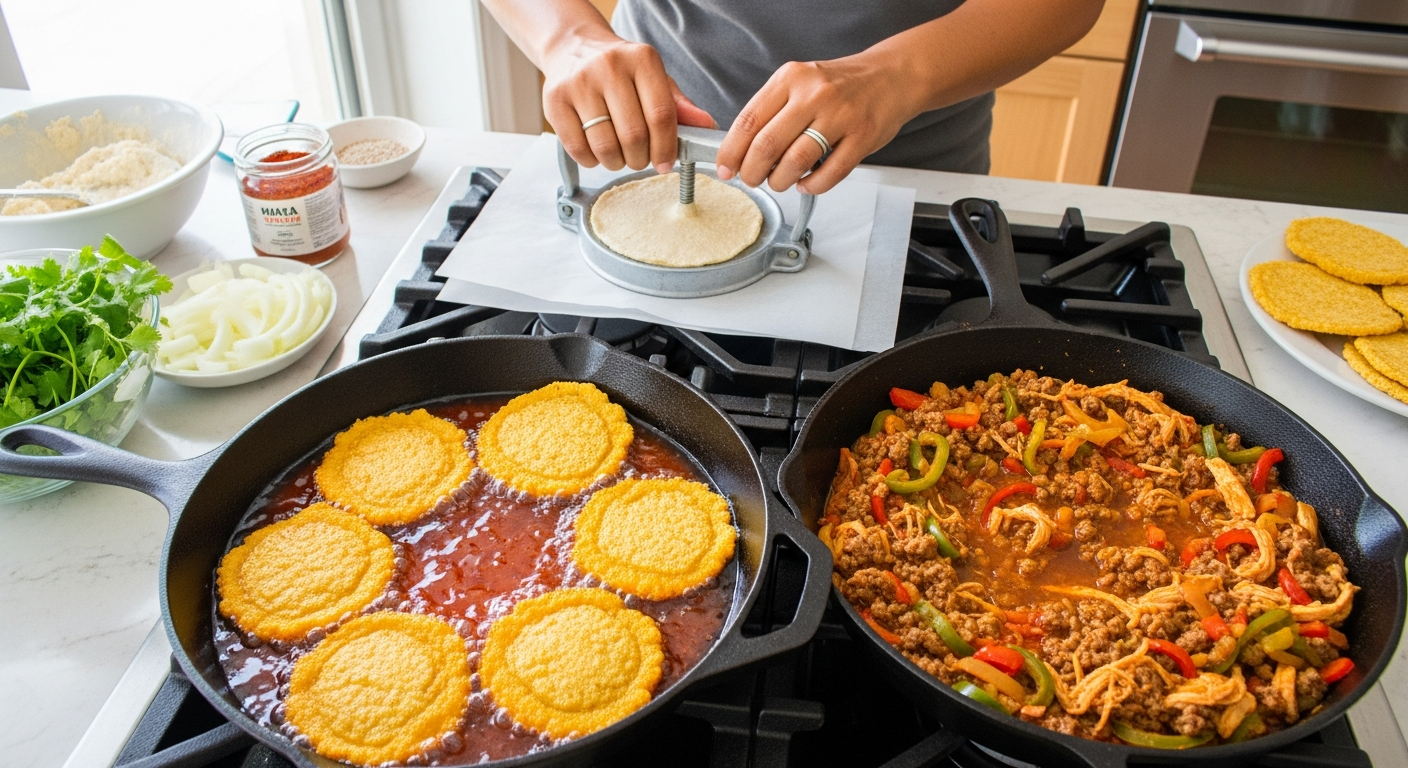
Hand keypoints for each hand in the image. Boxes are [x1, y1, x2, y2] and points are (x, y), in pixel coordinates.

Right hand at [541, 35, 714, 172]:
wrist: (574, 48)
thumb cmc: (619, 70)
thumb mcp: (654, 79)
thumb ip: (678, 106)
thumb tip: (705, 127)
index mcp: (642, 60)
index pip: (661, 116)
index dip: (666, 148)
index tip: (666, 163)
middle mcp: (609, 67)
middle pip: (633, 136)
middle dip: (641, 159)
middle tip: (640, 159)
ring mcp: (579, 83)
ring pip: (605, 146)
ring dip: (616, 162)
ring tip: (619, 155)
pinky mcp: (555, 100)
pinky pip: (578, 149)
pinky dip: (592, 160)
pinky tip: (597, 150)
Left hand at [715, 53, 919, 194]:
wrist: (891, 76)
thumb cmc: (840, 85)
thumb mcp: (799, 83)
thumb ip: (772, 111)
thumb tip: (740, 150)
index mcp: (790, 79)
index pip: (749, 120)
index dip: (731, 151)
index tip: (726, 168)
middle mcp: (814, 94)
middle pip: (768, 144)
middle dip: (752, 172)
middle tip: (751, 179)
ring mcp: (840, 116)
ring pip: (795, 162)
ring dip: (779, 181)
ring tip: (778, 182)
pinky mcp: (862, 138)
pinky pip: (829, 174)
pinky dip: (811, 185)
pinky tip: (805, 182)